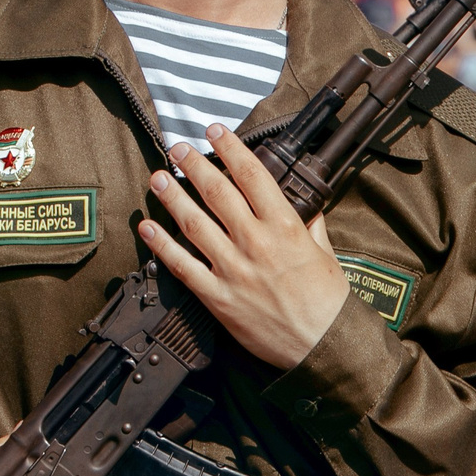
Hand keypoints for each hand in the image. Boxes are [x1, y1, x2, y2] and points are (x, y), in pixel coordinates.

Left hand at [138, 127, 350, 371]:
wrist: (322, 343)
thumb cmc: (328, 301)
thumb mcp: (326, 254)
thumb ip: (311, 225)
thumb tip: (303, 204)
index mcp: (286, 228)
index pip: (253, 176)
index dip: (231, 149)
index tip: (216, 132)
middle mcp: (256, 242)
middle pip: (217, 193)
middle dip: (194, 165)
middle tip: (178, 148)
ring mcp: (233, 269)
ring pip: (194, 224)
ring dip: (172, 197)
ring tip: (158, 177)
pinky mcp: (218, 296)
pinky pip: (183, 266)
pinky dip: (161, 245)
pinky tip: (147, 226)